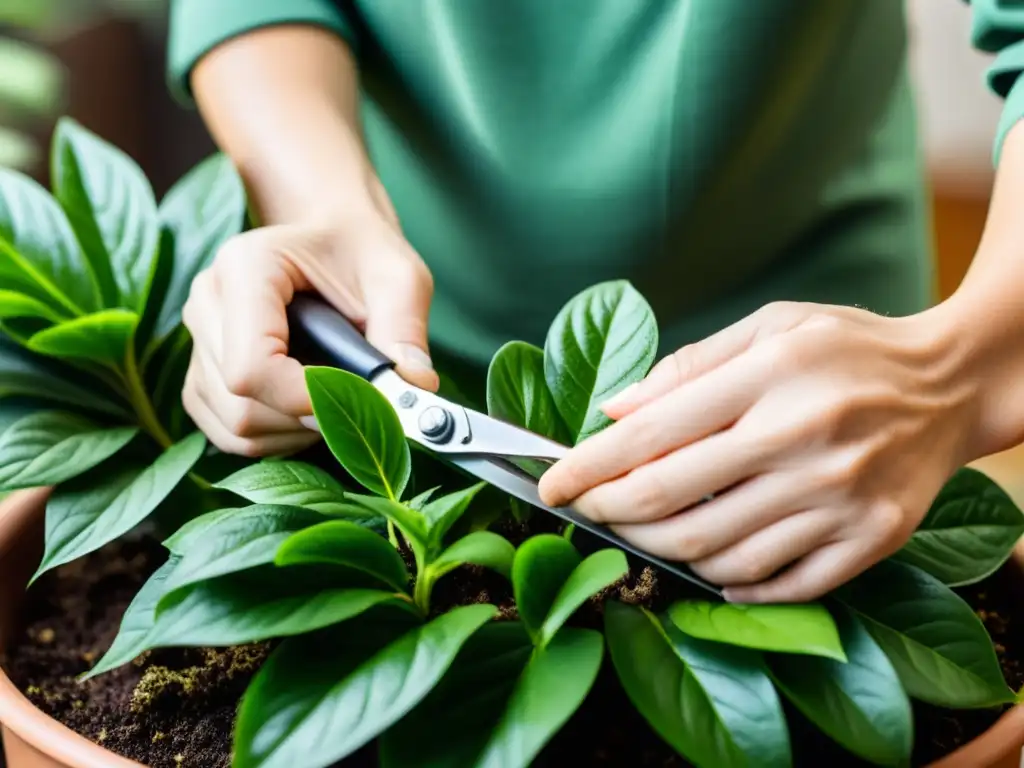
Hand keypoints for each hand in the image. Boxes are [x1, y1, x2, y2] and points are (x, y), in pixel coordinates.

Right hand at [181, 212, 436, 456]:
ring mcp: (198, 340)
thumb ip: (405, 330)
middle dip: (308, 418)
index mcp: (246, 268)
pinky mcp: (202, 373)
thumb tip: (415, 389)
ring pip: (234, 427)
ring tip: (337, 397)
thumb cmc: (363, 252)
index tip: (358, 400)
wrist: (333, 237)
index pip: (252, 368)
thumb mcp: (398, 278)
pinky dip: (276, 437)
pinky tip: (310, 408)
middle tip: (358, 398)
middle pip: (242, 405)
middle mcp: (208, 302)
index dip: (306, 400)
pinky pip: (228, 433)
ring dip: (295, 432)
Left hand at [538, 301, 978, 602]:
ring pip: (717, 553)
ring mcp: (839, 498)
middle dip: (608, 513)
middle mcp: (803, 442)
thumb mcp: (771, 328)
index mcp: (770, 378)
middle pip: (671, 502)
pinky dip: (732, 586)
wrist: (953, 384)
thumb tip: (612, 409)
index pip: (650, 434)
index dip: (586, 467)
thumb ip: (688, 368)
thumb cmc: (849, 348)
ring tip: (639, 534)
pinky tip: (710, 570)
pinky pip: (782, 584)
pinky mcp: (871, 539)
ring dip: (659, 551)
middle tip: (584, 510)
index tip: (550, 484)